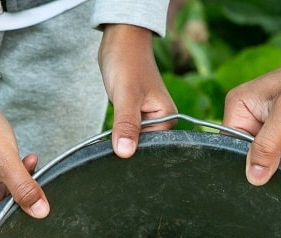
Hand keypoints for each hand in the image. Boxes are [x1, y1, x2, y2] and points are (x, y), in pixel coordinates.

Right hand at [0, 84, 45, 227]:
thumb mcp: (7, 163)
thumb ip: (24, 189)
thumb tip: (41, 213)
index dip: (10, 234)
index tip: (33, 230)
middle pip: (4, 216)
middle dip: (24, 207)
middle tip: (41, 195)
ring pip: (12, 197)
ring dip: (26, 186)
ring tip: (35, 169)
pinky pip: (12, 182)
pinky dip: (24, 174)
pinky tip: (32, 161)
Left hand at [98, 24, 177, 157]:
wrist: (120, 40)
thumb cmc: (126, 62)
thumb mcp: (126, 96)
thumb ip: (126, 125)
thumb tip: (125, 153)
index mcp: (168, 118)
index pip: (152, 147)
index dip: (134, 150)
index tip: (118, 149)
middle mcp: (162, 120)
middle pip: (143, 145)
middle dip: (128, 144)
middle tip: (112, 140)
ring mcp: (149, 117)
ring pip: (133, 139)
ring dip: (122, 138)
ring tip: (113, 130)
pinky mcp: (137, 114)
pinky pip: (128, 130)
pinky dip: (119, 131)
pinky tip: (112, 128)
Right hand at [223, 59, 280, 184]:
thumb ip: (268, 145)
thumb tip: (253, 177)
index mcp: (240, 107)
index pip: (231, 145)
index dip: (246, 162)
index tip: (265, 172)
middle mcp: (252, 120)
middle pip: (252, 159)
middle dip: (274, 167)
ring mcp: (271, 132)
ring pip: (273, 164)